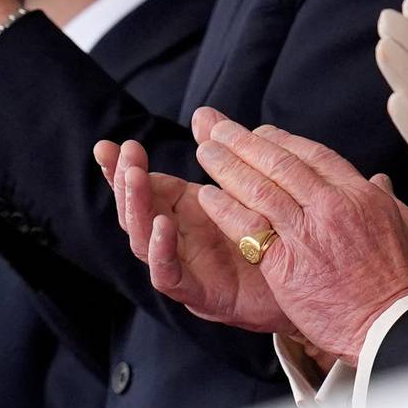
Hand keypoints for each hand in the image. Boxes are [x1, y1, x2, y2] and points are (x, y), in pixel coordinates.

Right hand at [92, 138, 292, 335]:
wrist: (300, 286)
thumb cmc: (267, 236)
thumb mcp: (240, 189)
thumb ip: (218, 153)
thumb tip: (202, 114)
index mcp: (183, 212)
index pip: (142, 187)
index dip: (122, 168)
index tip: (108, 146)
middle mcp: (176, 239)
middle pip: (135, 211)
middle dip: (125, 182)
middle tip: (125, 155)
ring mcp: (184, 266)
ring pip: (142, 241)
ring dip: (136, 209)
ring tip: (136, 179)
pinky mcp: (199, 294)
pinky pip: (168, 275)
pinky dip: (160, 251)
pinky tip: (160, 225)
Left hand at [189, 108, 407, 363]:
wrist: (393, 326)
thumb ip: (394, 202)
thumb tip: (381, 180)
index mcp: (361, 195)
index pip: (314, 155)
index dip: (283, 140)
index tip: (262, 133)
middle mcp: (330, 207)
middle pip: (280, 163)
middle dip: (245, 142)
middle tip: (219, 130)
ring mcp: (306, 234)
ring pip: (259, 189)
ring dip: (228, 167)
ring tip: (206, 152)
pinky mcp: (285, 264)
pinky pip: (248, 228)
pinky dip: (225, 209)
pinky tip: (207, 196)